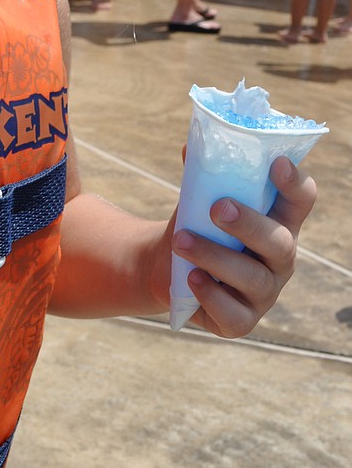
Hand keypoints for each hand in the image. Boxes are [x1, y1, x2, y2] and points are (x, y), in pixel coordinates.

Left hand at [170, 155, 316, 337]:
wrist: (167, 265)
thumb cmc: (197, 224)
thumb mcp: (200, 198)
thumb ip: (202, 175)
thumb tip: (193, 146)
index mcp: (278, 221)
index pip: (300, 201)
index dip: (294, 183)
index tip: (277, 163)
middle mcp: (280, 258)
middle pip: (279, 242)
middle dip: (249, 224)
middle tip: (218, 207)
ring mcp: (264, 292)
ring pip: (251, 277)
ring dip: (214, 256)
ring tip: (180, 241)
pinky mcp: (241, 320)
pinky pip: (233, 312)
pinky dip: (210, 295)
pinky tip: (192, 279)